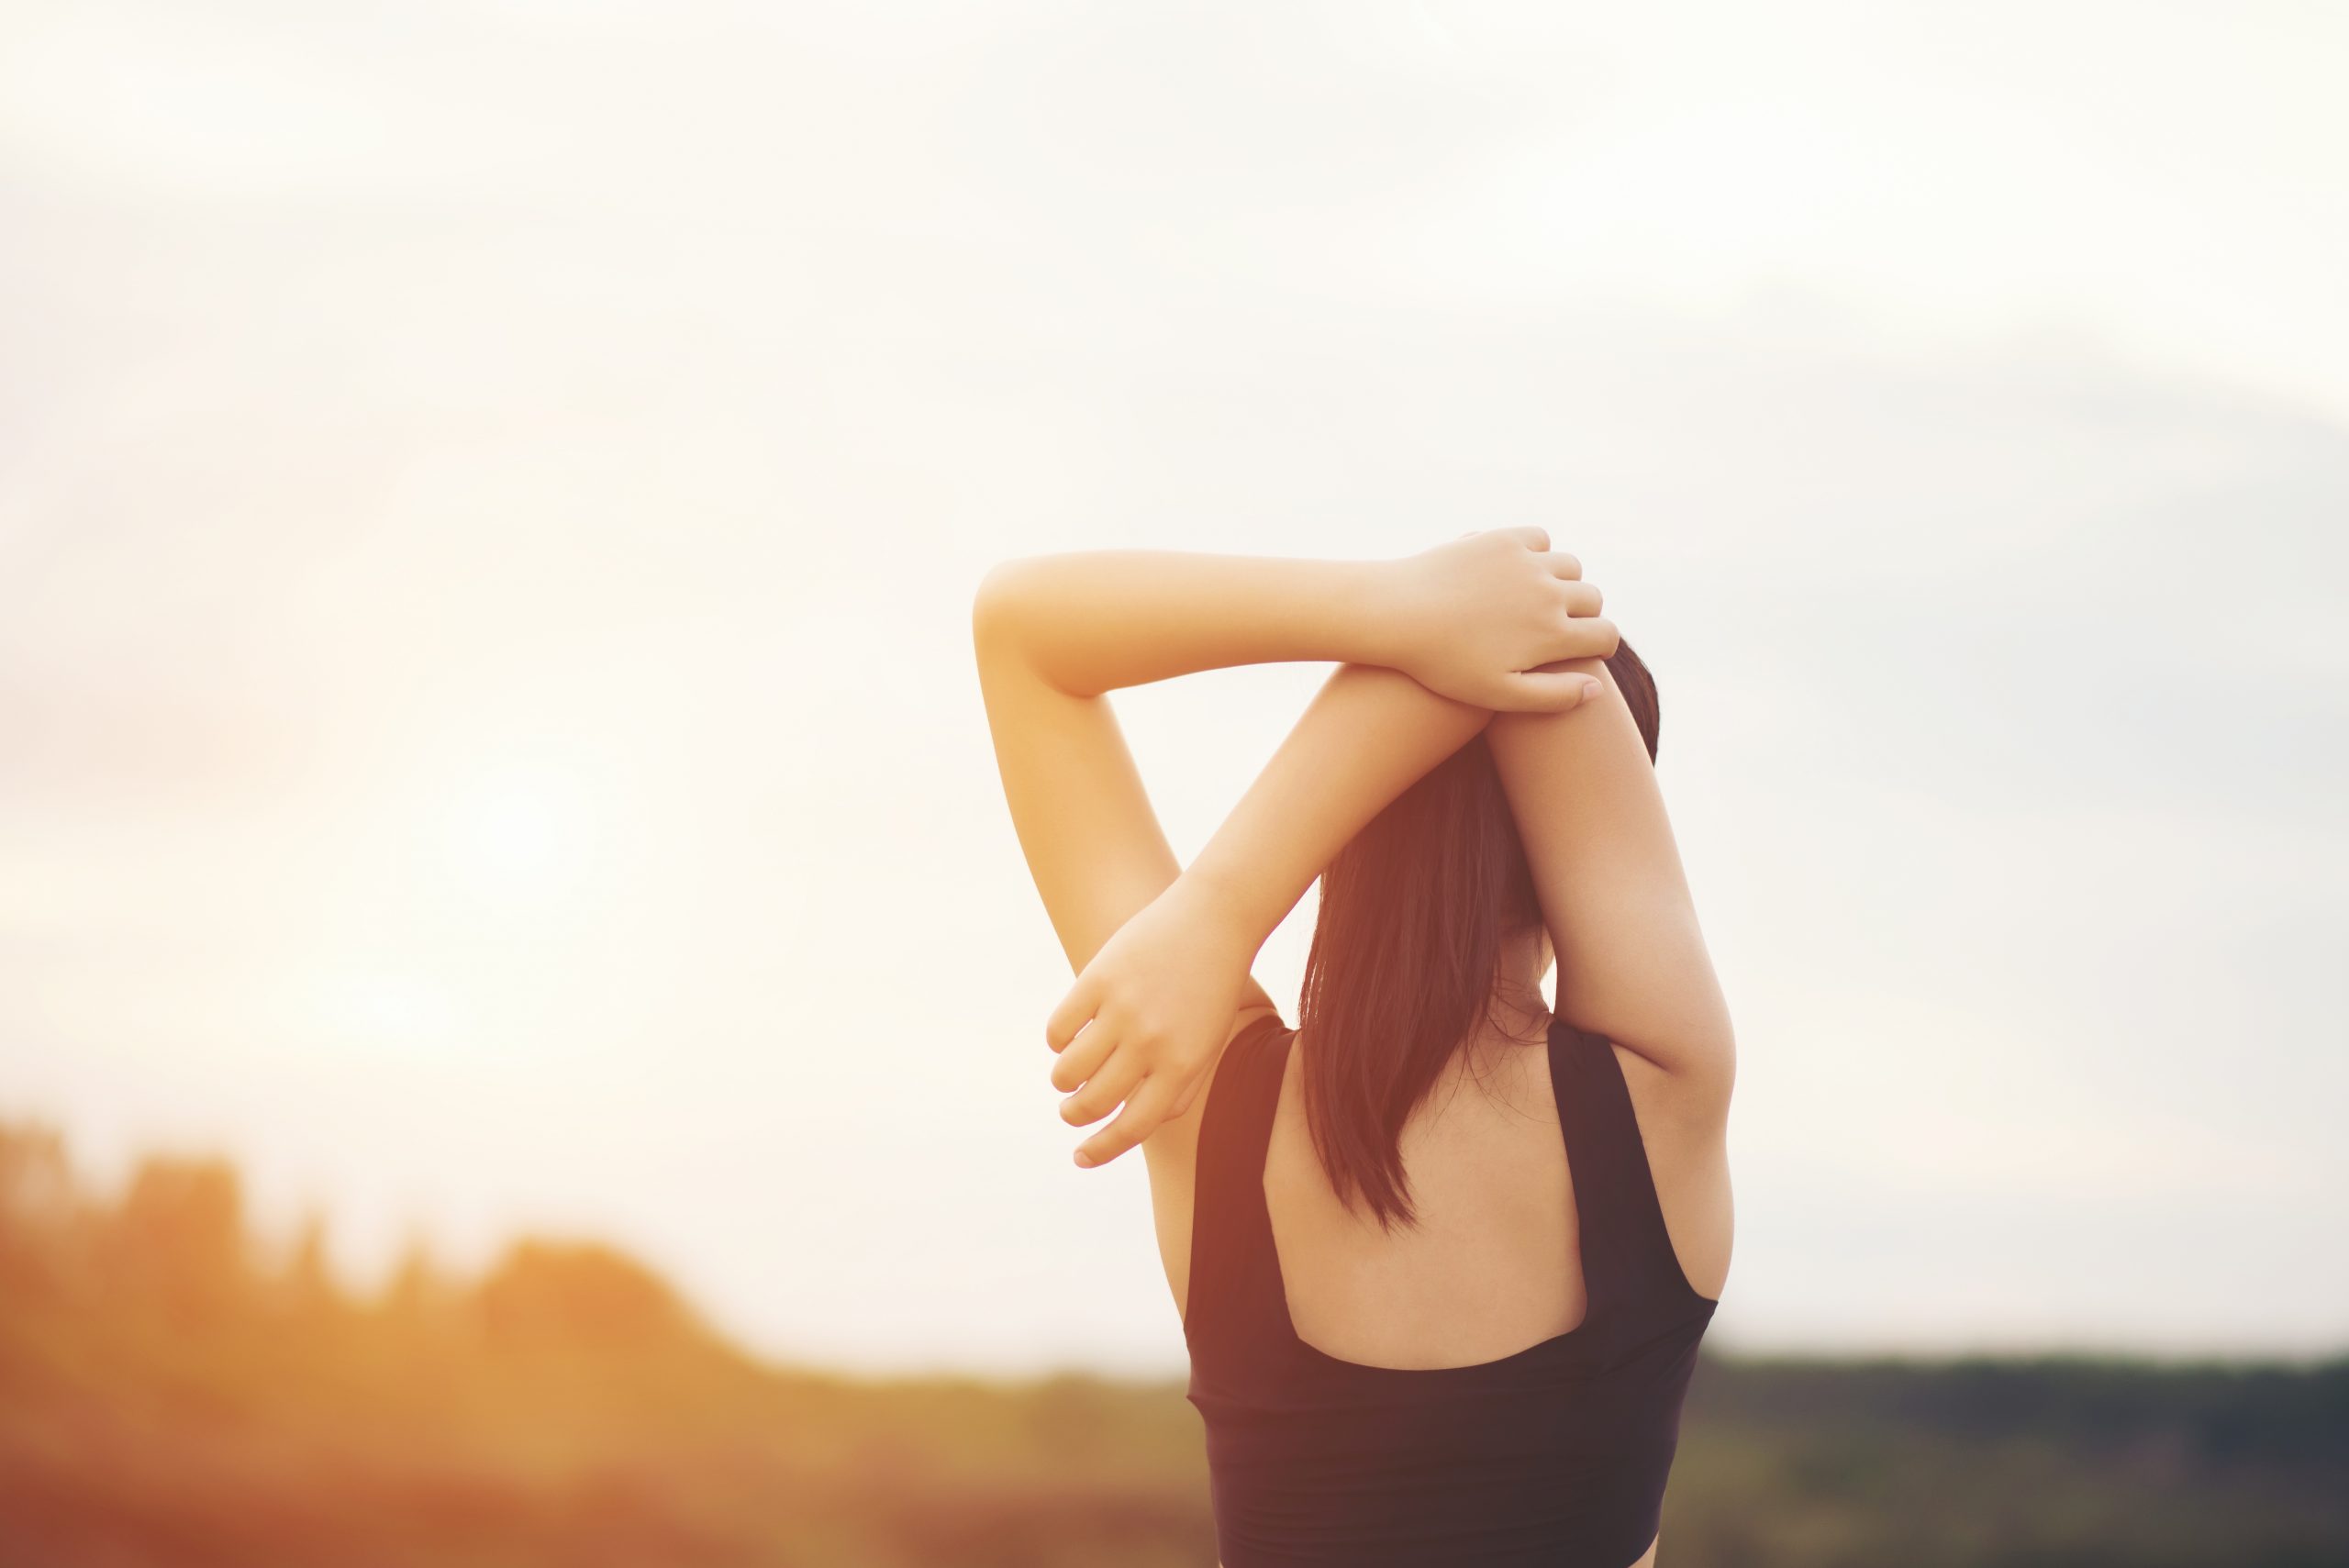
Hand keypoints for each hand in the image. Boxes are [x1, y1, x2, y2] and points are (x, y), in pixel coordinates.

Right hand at [1043, 874, 1258, 1168]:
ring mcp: (1122, 1010)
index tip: (1081, 1157)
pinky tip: (1067, 1037)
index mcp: (1183, 1066)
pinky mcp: (1097, 979)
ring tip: (1067, 1077)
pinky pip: (1059, 1029)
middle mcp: (1152, 1044)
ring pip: (1068, 1071)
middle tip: (1069, 1111)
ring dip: (1062, 1081)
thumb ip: (1178, 1087)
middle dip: (1074, 1115)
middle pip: (1093, 1102)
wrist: (1216, 917)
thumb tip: (1132, 1122)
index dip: (1101, 1150)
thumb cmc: (1213, 986)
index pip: (1133, 1128)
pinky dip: (1057, 1041)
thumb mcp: (1208, 1044)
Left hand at [1378, 527, 1618, 709]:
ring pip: (1570, 566)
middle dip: (1585, 614)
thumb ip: (1553, 696)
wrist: (1396, 613)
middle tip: (1565, 625)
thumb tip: (1597, 686)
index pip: (1605, 635)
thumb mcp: (1498, 693)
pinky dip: (1539, 552)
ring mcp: (1526, 561)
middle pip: (1592, 599)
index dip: (1601, 646)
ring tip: (1545, 597)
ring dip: (1565, 581)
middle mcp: (1548, 593)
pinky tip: (1521, 569)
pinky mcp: (1502, 538)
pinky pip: (1540, 539)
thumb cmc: (1442, 664)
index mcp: (1553, 634)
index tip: (1590, 650)